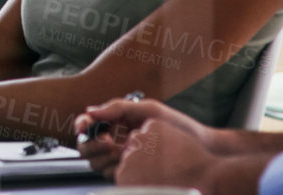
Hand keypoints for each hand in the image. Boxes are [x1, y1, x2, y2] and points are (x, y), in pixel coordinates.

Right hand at [72, 98, 215, 179]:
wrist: (200, 148)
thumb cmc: (176, 125)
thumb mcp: (147, 110)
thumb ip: (117, 107)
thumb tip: (90, 110)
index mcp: (116, 123)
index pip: (87, 125)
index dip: (81, 125)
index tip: (85, 125)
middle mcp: (114, 141)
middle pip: (85, 146)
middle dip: (92, 143)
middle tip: (109, 141)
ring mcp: (121, 159)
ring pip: (95, 162)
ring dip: (103, 157)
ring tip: (122, 151)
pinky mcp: (129, 173)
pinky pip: (110, 174)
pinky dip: (114, 168)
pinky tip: (129, 161)